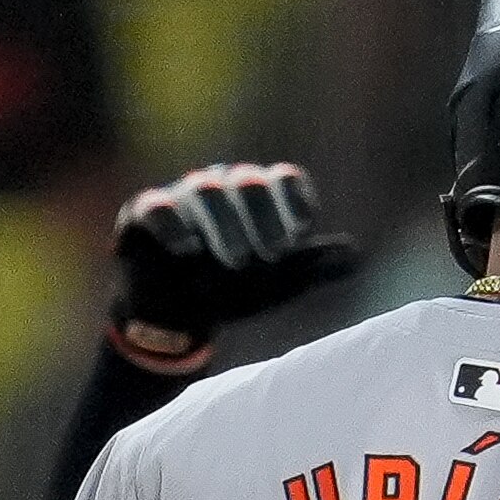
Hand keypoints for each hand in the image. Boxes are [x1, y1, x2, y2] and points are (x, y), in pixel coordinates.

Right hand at [110, 162, 358, 362]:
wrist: (178, 319)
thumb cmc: (235, 293)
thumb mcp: (279, 285)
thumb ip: (315, 268)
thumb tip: (357, 255)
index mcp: (262, 198)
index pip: (285, 180)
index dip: (295, 201)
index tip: (300, 232)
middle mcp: (224, 187)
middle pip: (249, 181)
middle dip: (263, 217)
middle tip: (272, 256)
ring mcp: (182, 197)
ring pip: (207, 190)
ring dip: (225, 226)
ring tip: (237, 263)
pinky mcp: (143, 212)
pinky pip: (157, 204)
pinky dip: (173, 224)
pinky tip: (187, 251)